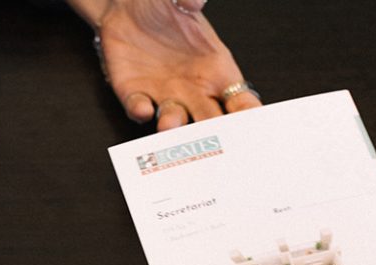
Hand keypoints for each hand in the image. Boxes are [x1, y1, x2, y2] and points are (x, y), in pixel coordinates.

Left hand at [88, 0, 259, 129]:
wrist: (126, 8)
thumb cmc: (164, 6)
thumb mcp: (181, 1)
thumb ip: (191, 0)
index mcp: (216, 69)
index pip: (240, 100)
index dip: (246, 115)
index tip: (249, 126)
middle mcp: (193, 88)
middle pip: (210, 120)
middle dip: (212, 133)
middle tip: (213, 139)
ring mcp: (165, 94)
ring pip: (174, 120)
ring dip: (173, 124)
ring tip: (170, 124)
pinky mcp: (135, 92)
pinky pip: (139, 108)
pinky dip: (140, 110)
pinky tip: (142, 106)